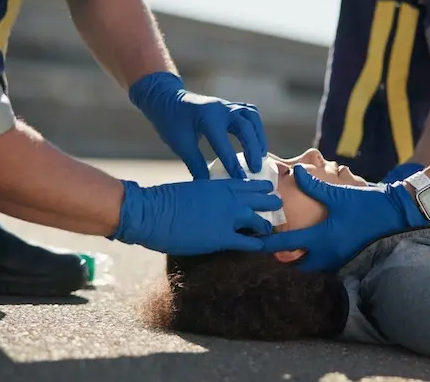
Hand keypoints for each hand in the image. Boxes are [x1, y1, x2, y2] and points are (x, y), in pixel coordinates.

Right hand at [111, 179, 281, 254]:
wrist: (151, 212)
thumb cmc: (163, 201)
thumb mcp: (190, 189)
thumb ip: (206, 193)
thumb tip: (208, 200)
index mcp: (219, 185)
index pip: (248, 184)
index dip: (260, 187)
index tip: (268, 188)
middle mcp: (229, 198)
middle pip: (259, 198)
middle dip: (270, 202)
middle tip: (278, 204)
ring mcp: (228, 218)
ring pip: (259, 219)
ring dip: (266, 223)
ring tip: (271, 226)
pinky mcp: (222, 238)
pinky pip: (248, 242)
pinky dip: (257, 244)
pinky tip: (262, 246)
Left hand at [129, 72, 266, 178]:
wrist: (167, 99)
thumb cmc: (171, 123)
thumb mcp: (181, 145)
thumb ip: (196, 164)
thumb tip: (208, 186)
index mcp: (206, 117)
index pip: (223, 142)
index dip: (232, 163)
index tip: (240, 179)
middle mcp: (221, 108)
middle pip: (245, 127)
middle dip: (252, 149)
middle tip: (255, 170)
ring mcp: (227, 105)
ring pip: (251, 118)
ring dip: (258, 137)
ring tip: (260, 156)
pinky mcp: (230, 105)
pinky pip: (250, 114)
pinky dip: (256, 128)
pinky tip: (256, 142)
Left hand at [261, 165, 428, 271]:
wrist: (396, 215)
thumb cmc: (366, 204)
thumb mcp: (339, 194)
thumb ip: (314, 185)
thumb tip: (295, 172)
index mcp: (322, 237)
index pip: (288, 244)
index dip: (268, 243)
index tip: (254, 241)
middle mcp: (328, 254)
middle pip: (298, 265)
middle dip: (285, 260)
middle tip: (273, 249)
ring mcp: (339, 260)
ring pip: (312, 267)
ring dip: (300, 261)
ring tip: (289, 251)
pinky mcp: (348, 259)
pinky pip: (326, 264)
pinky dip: (316, 259)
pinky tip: (313, 249)